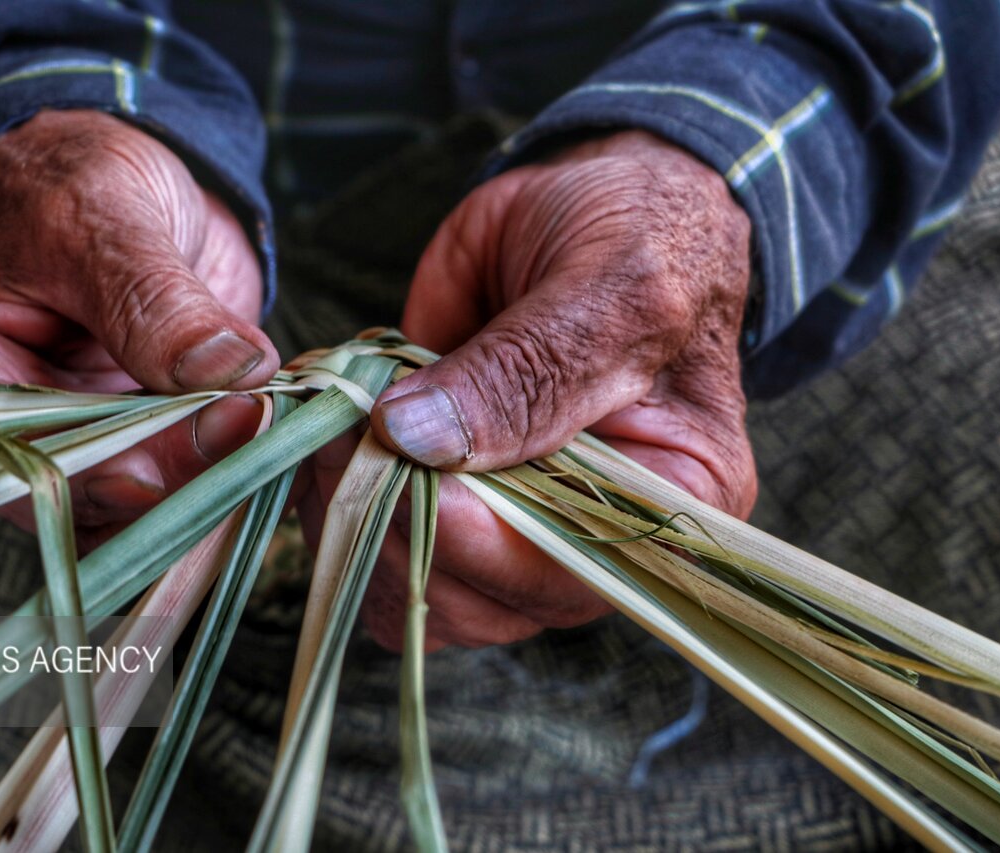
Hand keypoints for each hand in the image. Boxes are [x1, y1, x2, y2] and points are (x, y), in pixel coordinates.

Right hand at [0, 110, 278, 551]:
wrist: (127, 198)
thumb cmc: (78, 181)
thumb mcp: (106, 211)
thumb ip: (153, 296)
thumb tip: (227, 370)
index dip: (63, 464)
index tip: (149, 472)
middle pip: (51, 490)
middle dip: (150, 478)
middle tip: (240, 430)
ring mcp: (42, 456)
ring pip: (112, 517)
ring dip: (193, 488)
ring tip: (260, 431)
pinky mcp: (110, 468)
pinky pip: (158, 507)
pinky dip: (214, 483)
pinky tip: (261, 447)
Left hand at [352, 130, 756, 649]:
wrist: (591, 205)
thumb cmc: (639, 236)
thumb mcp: (609, 287)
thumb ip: (530, 369)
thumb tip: (420, 437)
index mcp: (670, 506)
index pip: (570, 575)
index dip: (476, 541)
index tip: (404, 464)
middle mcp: (588, 537)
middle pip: (476, 600)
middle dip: (395, 522)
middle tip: (341, 430)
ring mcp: (505, 521)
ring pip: (409, 589)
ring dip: (349, 515)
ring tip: (333, 422)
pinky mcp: (436, 491)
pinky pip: (370, 541)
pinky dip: (330, 498)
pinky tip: (328, 434)